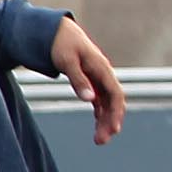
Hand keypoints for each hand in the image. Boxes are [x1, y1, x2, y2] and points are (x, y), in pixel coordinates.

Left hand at [51, 18, 126, 141]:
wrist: (56, 30)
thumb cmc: (60, 43)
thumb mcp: (66, 61)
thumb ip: (78, 80)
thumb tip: (90, 99)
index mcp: (101, 67)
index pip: (115, 93)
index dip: (116, 112)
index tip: (113, 129)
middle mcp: (103, 73)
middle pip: (113, 101)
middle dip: (110, 122)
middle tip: (101, 142)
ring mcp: (98, 77)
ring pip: (107, 102)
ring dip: (105, 120)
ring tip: (99, 140)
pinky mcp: (91, 79)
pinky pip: (100, 99)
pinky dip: (100, 112)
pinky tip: (98, 124)